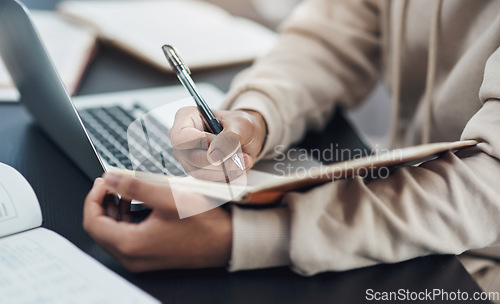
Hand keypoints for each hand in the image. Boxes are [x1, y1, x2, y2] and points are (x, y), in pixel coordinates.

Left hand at [83, 173, 231, 271]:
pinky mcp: (150, 255)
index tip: (103, 182)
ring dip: (113, 210)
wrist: (226, 241)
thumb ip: (134, 187)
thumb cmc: (203, 224)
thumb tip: (110, 179)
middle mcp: (132, 257)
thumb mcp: (167, 198)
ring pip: (112, 233)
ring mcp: (140, 258)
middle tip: (109, 183)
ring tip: (122, 190)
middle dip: (101, 203)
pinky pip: (127, 237)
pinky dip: (125, 219)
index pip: (92, 222)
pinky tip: (136, 203)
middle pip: (100, 229)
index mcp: (131, 245)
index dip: (93, 198)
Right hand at [169, 107, 266, 180]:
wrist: (246, 137)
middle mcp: (182, 138)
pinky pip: (207, 180)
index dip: (201, 143)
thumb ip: (229, 138)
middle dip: (219, 161)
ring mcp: (186, 157)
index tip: (222, 144)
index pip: (181, 137)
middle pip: (191, 157)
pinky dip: (224, 177)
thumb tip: (215, 155)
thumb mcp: (241, 125)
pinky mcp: (195, 171)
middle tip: (240, 158)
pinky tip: (235, 167)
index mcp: (187, 117)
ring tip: (241, 161)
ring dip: (224, 171)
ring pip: (199, 172)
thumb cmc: (240, 125)